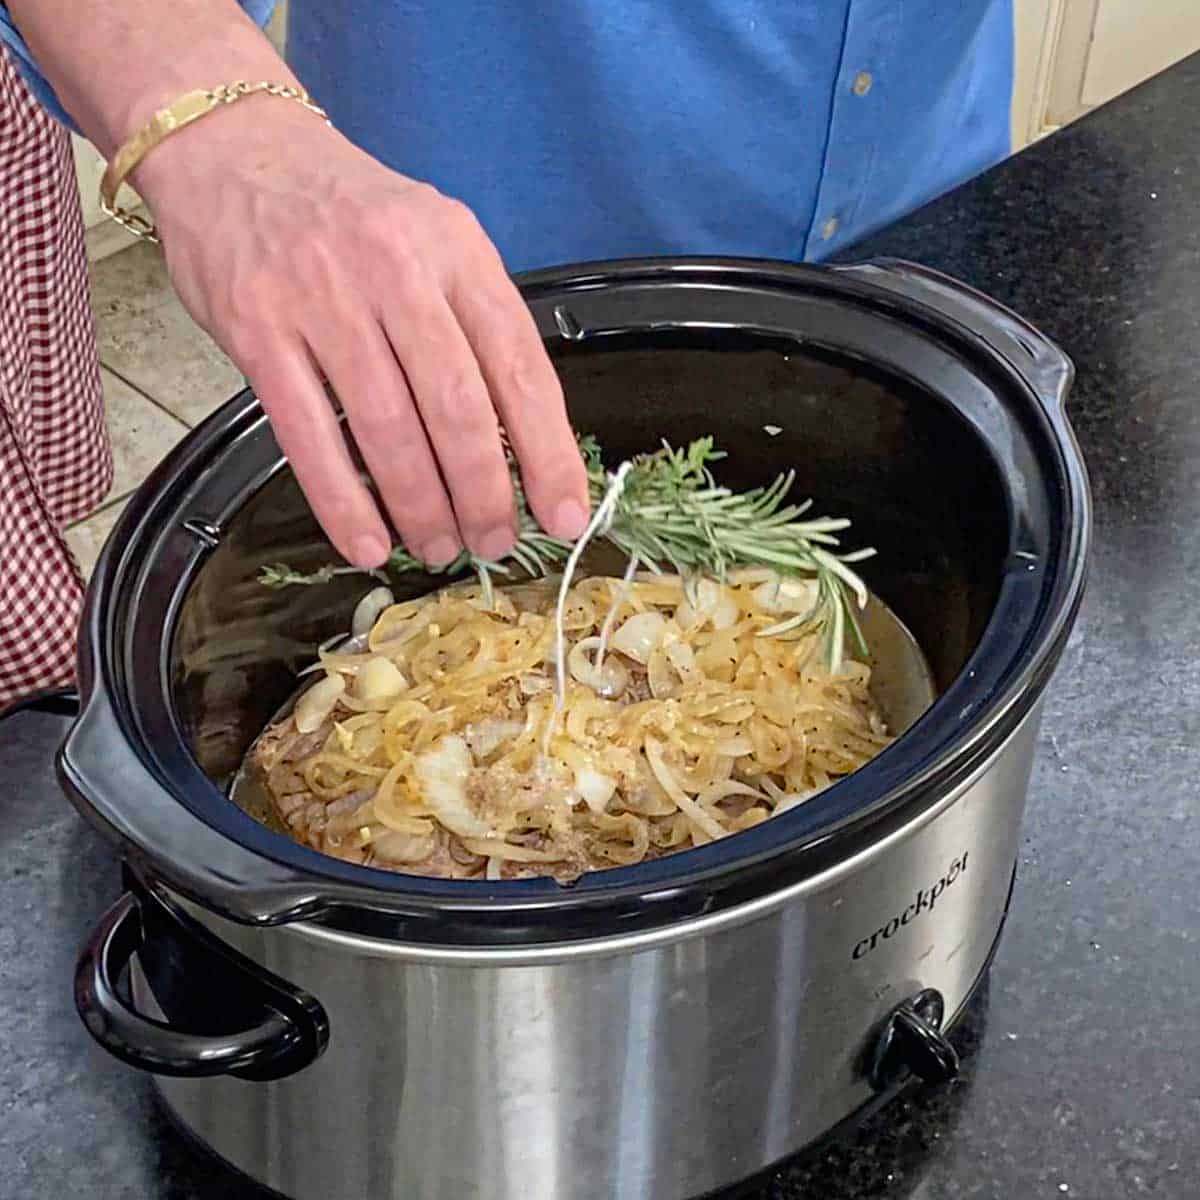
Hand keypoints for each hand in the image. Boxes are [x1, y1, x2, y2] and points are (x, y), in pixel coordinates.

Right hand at [132, 100, 589, 567]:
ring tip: (438, 548)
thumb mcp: (435, 240)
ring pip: (387, 428)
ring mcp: (323, 298)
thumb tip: (522, 437)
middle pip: (457, 408)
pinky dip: (341, 502)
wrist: (234, 147)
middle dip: (484, 494)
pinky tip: (366, 543)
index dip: (549, 453)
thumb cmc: (350, 213)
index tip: (565, 515)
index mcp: (457, 251)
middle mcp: (396, 270)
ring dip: (420, 506)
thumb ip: (475, 323)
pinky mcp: (258, 329)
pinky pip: (307, 435)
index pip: (520, 368)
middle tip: (493, 543)